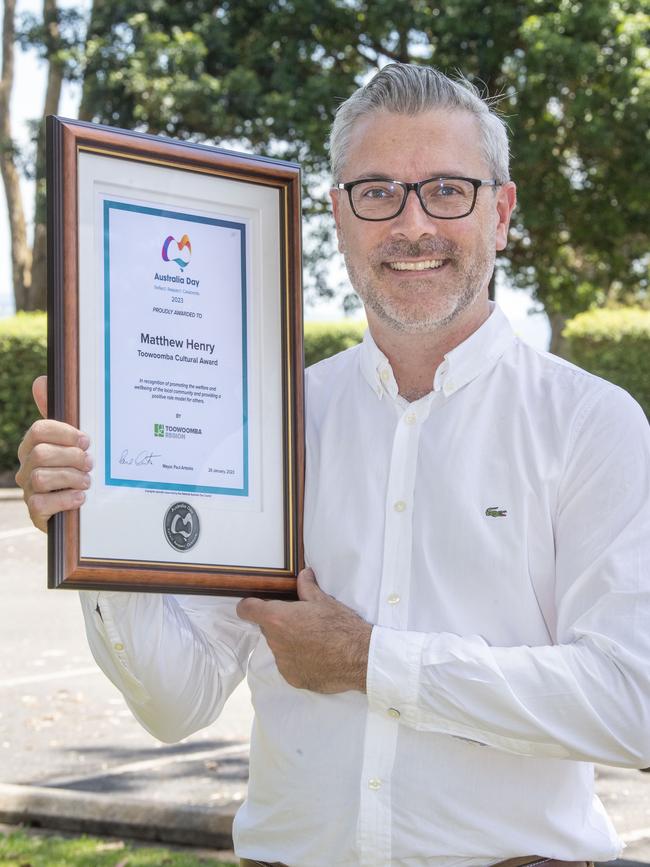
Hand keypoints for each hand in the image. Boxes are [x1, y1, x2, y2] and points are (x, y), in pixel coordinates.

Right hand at [15, 375, 92, 531]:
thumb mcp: (74, 443)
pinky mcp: (35, 512)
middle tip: (90, 464)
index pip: (39, 431)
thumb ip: (63, 416)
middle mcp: (26, 466)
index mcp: (33, 445)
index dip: (64, 433)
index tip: (86, 440)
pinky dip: (65, 500)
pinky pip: (41, 503)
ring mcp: (28, 490)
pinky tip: (80, 498)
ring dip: (71, 478)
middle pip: (41, 453)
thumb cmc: (77, 469)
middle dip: (71, 458)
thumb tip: (41, 380)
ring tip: (87, 482)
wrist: (81, 507)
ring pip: (41, 477)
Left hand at [237, 569, 372, 693]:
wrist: (359, 658)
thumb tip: (303, 574)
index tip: (254, 606)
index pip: (247, 610)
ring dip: (289, 643)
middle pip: (268, 629)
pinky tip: (317, 657)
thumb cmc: (341, 625)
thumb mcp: (324, 601)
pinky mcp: (292, 678)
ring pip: (279, 648)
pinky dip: (298, 661)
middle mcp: (275, 642)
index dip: (249, 606)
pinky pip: (289, 665)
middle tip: (302, 622)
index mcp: (277, 618)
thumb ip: (307, 587)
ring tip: (314, 641)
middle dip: (280, 624)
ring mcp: (283, 663)